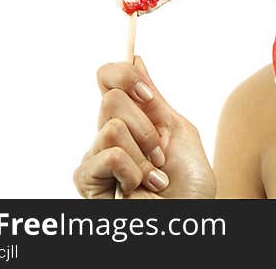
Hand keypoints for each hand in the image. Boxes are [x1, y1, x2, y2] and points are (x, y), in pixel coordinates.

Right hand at [73, 56, 215, 198]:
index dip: (123, 75)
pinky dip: (133, 172)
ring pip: (111, 126)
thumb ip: (154, 99)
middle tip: (159, 154)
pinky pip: (108, 154)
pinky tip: (136, 189)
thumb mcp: (178, 132)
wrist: (186, 217)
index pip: (109, 77)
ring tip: (152, 177)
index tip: (147, 94)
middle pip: (110, 98)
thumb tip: (136, 59)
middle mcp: (109, 133)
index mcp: (132, 118)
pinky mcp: (86, 179)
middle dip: (145, 127)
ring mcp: (96, 155)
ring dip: (143, 155)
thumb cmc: (188, 185)